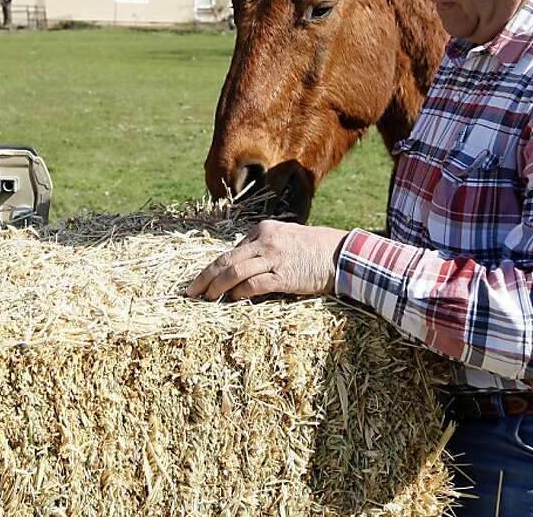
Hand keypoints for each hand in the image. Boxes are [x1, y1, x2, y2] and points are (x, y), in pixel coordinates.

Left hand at [186, 220, 347, 300]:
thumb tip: (242, 269)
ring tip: (206, 299)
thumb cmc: (314, 249)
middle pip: (225, 261)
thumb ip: (263, 250)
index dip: (213, 269)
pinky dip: (240, 293)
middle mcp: (265, 241)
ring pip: (234, 272)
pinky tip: (232, 300)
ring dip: (216, 288)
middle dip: (204, 278)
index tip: (201, 282)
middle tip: (189, 292)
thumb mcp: (285, 240)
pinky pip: (254, 285)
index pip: (231, 252)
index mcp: (263, 230)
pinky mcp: (284, 276)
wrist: (342, 254)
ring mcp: (274, 257)